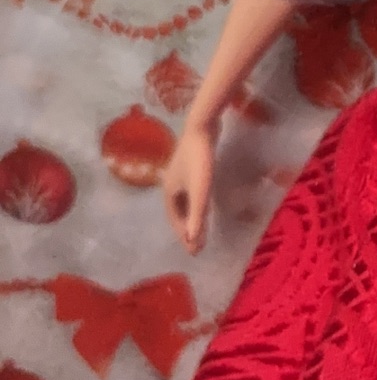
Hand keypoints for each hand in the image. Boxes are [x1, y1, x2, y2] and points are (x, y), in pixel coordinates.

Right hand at [162, 115, 220, 253]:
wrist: (202, 127)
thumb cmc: (199, 161)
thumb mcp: (201, 191)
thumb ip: (197, 216)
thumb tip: (193, 241)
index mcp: (169, 194)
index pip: (176, 222)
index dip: (184, 237)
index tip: (194, 252)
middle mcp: (170, 186)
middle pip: (178, 214)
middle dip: (187, 230)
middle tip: (197, 245)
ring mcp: (179, 175)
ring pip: (184, 203)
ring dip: (191, 217)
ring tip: (200, 229)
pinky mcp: (189, 167)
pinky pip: (190, 192)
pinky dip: (195, 203)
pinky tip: (204, 203)